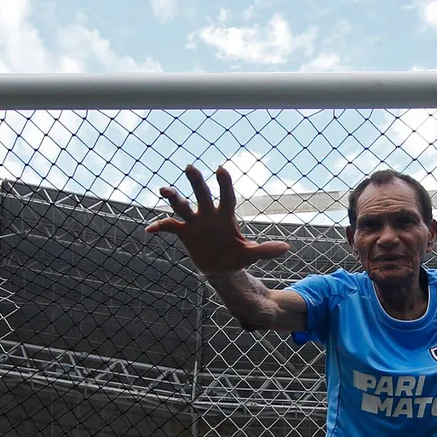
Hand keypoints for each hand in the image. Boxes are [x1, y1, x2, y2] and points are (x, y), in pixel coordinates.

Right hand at [145, 165, 289, 273]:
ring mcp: (195, 223)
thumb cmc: (237, 257)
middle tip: (190, 168)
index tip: (221, 170)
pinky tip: (149, 230)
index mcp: (226, 216)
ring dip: (174, 198)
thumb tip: (286, 248)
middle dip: (196, 182)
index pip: (226, 196)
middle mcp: (208, 215)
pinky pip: (169, 227)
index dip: (224, 184)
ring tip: (165, 189)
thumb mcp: (250, 255)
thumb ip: (265, 250)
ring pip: (182, 206)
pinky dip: (160, 227)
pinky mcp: (184, 233)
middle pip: (201, 195)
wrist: (222, 269)